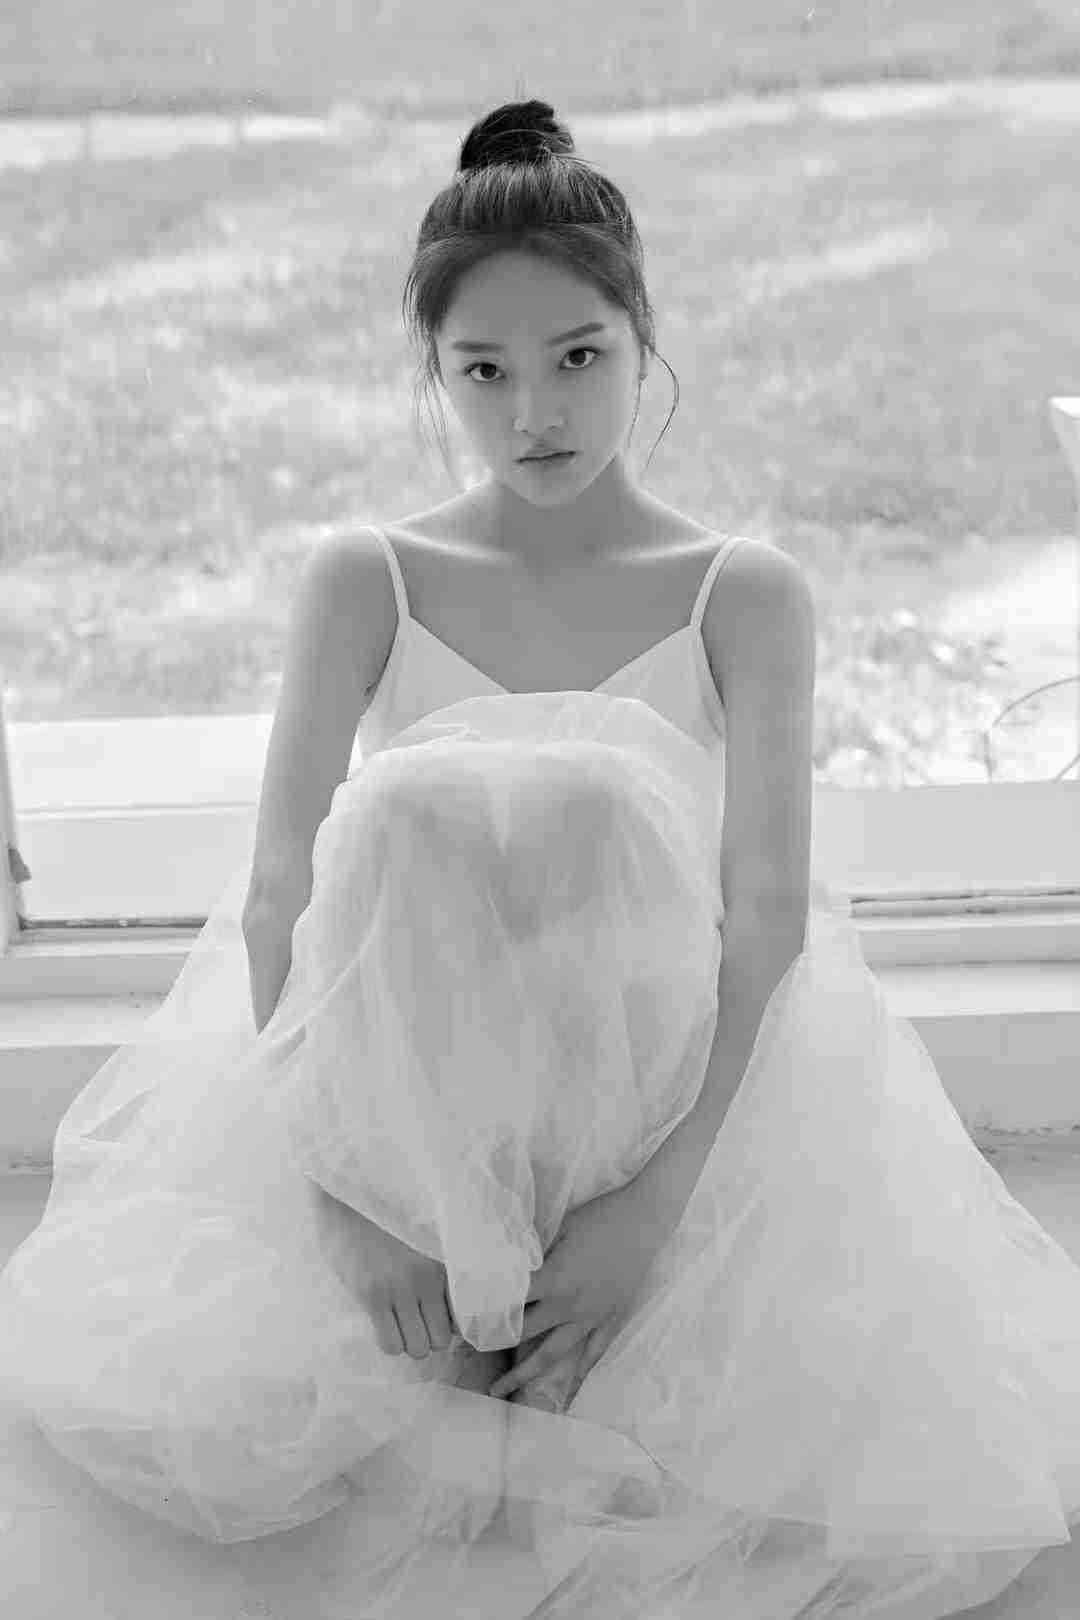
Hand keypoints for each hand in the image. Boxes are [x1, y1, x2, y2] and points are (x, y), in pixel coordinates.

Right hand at [316, 1189, 456, 1358]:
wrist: (348, 1193)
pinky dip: (390, 1341)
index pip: (461, 1317)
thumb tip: (445, 1302)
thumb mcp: (422, 1233)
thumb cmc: (384, 1212)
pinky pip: (390, 1342)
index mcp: (442, 1262)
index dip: (447, 1322)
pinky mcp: (372, 1295)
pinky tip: (382, 1323)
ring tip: (398, 1324)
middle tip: (414, 1322)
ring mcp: (399, 1289)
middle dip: (428, 1336)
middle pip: (441, 1339)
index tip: (434, 1316)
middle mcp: (427, 1278)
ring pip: (418, 1347)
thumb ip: (436, 1264)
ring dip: (409, 1341)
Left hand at [488, 1182, 666, 1402]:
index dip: (484, 1310)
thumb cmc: (598, 1217)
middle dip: (494, 1343)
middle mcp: (569, 1305)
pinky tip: (567, 1390)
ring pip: (553, 1354)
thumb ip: (535, 1254)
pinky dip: (579, 1372)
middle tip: (468, 1351)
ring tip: (502, 1391)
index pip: (510, 1302)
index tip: (461, 1319)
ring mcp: (592, 1317)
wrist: (643, 1220)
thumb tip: (506, 1266)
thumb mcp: (559, 1229)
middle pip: (524, 1332)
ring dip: (525, 1374)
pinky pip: (593, 1351)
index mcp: (554, 1280)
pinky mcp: (611, 1318)